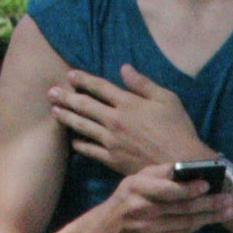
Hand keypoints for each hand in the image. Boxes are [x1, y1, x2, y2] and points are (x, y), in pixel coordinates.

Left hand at [48, 63, 206, 174]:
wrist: (182, 164)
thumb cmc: (178, 129)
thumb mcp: (167, 99)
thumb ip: (143, 84)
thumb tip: (124, 68)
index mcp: (128, 103)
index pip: (99, 87)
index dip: (83, 80)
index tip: (70, 75)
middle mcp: (115, 120)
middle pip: (84, 105)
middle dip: (66, 97)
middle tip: (50, 92)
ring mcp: (112, 141)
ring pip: (83, 126)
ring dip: (67, 118)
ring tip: (54, 111)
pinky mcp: (113, 159)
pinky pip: (91, 150)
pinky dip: (80, 145)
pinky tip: (73, 141)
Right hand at [86, 163, 232, 232]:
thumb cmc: (125, 201)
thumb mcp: (133, 182)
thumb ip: (158, 174)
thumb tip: (186, 168)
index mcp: (136, 187)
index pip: (167, 188)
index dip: (189, 188)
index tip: (207, 184)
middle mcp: (142, 208)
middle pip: (182, 206)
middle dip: (208, 203)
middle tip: (228, 199)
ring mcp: (149, 227)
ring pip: (185, 221)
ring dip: (209, 216)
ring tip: (228, 210)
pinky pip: (181, 232)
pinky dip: (197, 226)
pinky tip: (210, 220)